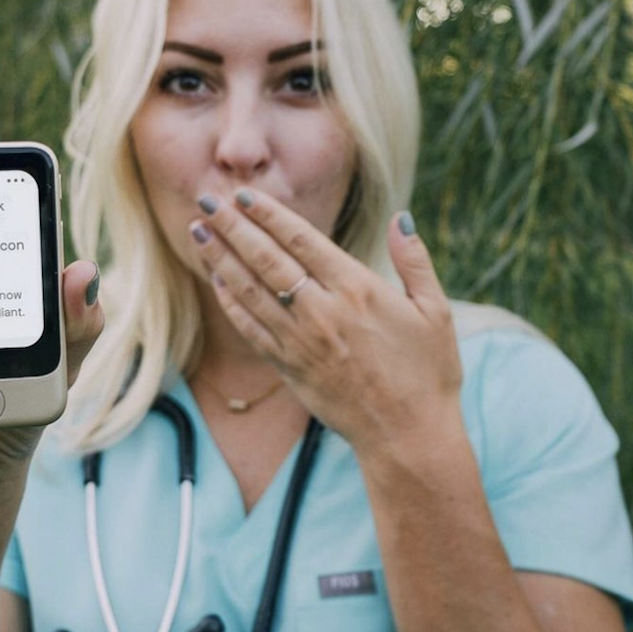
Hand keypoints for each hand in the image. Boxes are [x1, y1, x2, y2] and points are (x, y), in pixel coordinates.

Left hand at [189, 187, 462, 451]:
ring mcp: (300, 342)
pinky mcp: (289, 369)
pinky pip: (250, 330)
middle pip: (266, 259)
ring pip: (250, 291)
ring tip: (197, 232)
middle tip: (205, 200)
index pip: (302, 239)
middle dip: (233, 226)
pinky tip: (216, 281)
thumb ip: (414, 262)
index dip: (269, 213)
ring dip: (220, 259)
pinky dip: (230, 303)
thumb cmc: (427, 373)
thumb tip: (401, 217)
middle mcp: (322, 312)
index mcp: (357, 289)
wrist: (408, 437)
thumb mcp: (435, 312)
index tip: (244, 194)